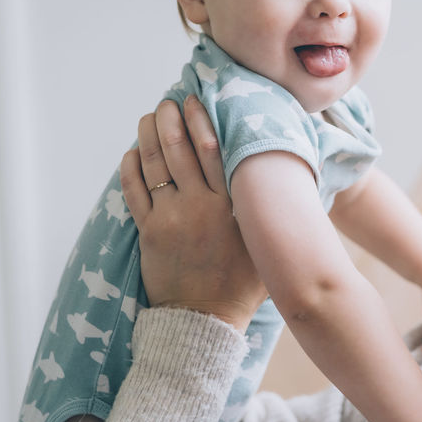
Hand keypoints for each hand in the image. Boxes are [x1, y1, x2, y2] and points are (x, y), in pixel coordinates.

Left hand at [120, 96, 266, 330]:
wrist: (204, 321)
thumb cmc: (242, 285)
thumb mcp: (266, 245)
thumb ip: (272, 213)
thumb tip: (289, 185)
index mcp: (228, 206)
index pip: (212, 149)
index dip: (201, 120)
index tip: (195, 100)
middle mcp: (196, 206)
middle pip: (178, 149)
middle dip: (171, 119)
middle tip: (168, 101)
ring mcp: (168, 218)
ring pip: (153, 164)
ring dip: (149, 135)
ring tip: (151, 116)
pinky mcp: (148, 233)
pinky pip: (134, 191)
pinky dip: (131, 167)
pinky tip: (133, 151)